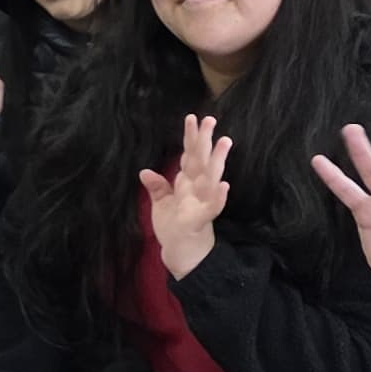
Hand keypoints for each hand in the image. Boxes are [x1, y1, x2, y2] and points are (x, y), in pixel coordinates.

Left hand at [141, 112, 234, 278]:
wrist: (181, 254)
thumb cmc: (174, 228)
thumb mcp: (161, 205)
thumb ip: (157, 188)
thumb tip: (145, 171)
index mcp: (186, 183)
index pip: (189, 155)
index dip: (190, 137)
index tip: (192, 117)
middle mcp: (196, 189)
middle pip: (201, 160)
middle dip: (205, 140)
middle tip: (210, 119)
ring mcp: (200, 202)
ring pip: (210, 178)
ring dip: (217, 160)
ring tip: (225, 141)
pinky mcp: (201, 219)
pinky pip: (212, 207)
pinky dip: (218, 196)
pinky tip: (224, 184)